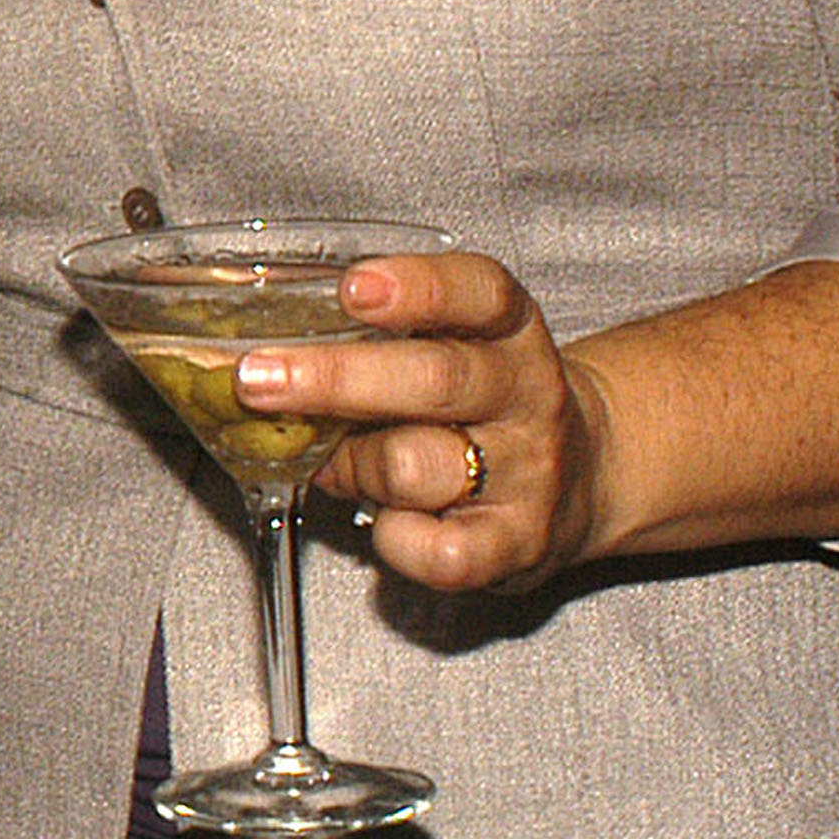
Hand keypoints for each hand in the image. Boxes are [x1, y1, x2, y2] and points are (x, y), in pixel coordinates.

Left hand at [233, 250, 604, 591]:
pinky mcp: (519, 546)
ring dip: (353, 462)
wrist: (580, 477)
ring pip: (418, 464)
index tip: (352, 287)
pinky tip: (381, 520)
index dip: (417, 287)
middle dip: (336, 379)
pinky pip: (439, 551)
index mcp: (511, 329)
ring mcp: (529, 473)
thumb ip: (380, 339)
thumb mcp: (454, 345)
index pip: (480, 292)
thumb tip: (268, 362)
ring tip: (334, 460)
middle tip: (257, 378)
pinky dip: (392, 538)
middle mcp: (528, 394)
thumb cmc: (482, 403)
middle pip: (435, 379)